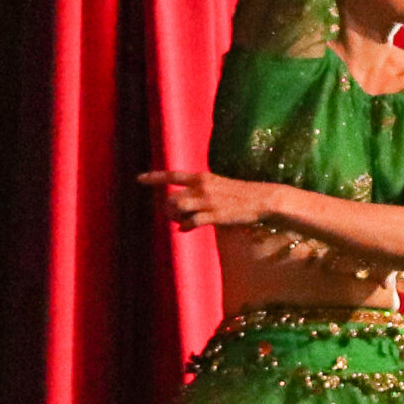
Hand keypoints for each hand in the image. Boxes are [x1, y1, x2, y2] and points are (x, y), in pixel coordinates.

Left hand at [139, 169, 272, 231]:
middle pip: (172, 197)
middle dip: (169, 208)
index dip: (155, 177)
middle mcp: (203, 187)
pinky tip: (185, 228)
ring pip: (179, 208)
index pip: (173, 175)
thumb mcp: (220, 186)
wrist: (263, 199)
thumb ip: (202, 192)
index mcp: (203, 178)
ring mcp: (208, 201)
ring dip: (175, 217)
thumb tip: (188, 205)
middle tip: (173, 215)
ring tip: (180, 221)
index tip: (139, 179)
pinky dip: (185, 226)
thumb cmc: (242, 194)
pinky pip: (192, 222)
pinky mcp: (215, 215)